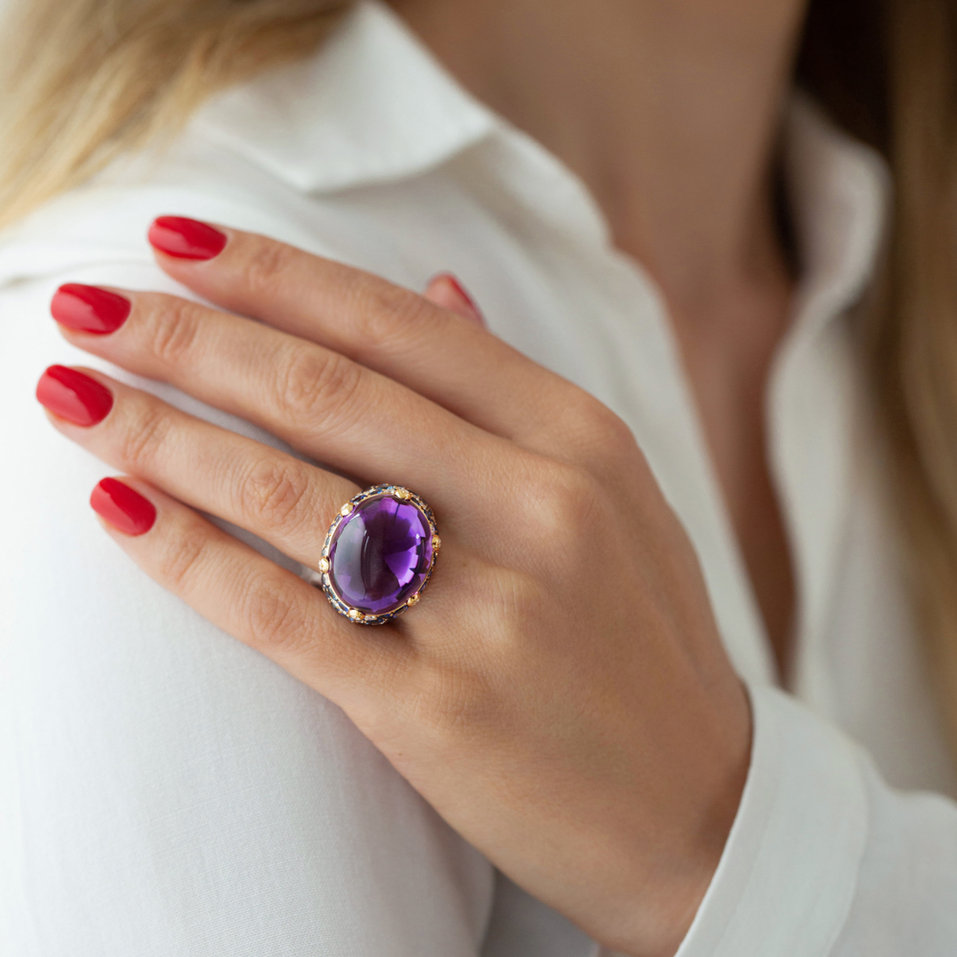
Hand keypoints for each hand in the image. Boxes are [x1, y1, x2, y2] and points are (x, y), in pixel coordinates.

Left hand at [36, 215, 751, 956]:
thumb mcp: (616, 495)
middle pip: (327, 391)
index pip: (398, 325)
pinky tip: (118, 509)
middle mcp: (542, 508)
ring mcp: (492, 612)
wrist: (703, 808)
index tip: (177, 239)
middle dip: (189, 337)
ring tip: (73, 394)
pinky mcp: (440, 712)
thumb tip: (435, 284)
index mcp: (580, 439)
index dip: (274, 274)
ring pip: (289, 493)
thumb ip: (517, 390)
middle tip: (87, 306)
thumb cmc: (646, 642)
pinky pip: (282, 616)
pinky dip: (187, 557)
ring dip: (161, 433)